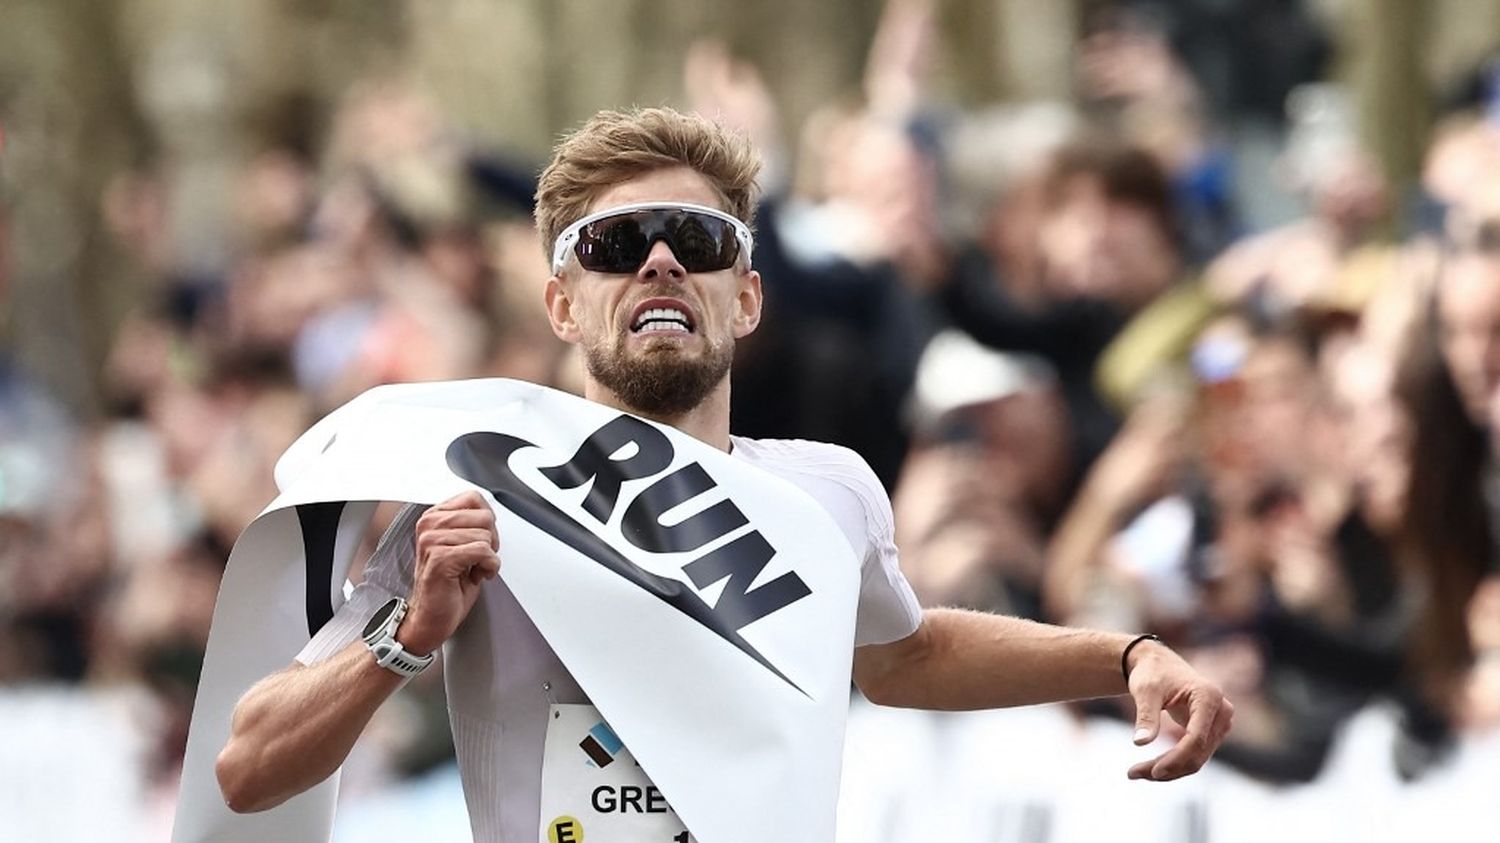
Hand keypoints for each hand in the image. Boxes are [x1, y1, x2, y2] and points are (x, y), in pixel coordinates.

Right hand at [399, 491, 500, 654]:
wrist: (431, 616)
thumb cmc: (448, 584)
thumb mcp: (460, 544)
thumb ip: (471, 524)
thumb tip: (491, 513)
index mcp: (433, 517)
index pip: (474, 498)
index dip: (487, 521)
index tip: (479, 540)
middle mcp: (429, 525)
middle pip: (484, 517)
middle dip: (490, 541)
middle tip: (478, 559)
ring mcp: (432, 541)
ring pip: (485, 536)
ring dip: (488, 558)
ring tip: (472, 569)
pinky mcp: (441, 558)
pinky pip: (483, 552)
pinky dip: (489, 568)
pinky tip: (475, 576)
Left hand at [1125, 641, 1233, 780]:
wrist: (1158, 664)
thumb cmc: (1151, 673)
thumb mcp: (1145, 691)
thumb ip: (1146, 716)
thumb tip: (1140, 743)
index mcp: (1208, 697)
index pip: (1196, 738)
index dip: (1176, 758)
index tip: (1152, 771)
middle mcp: (1221, 711)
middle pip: (1198, 753)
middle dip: (1167, 768)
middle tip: (1133, 773)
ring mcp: (1219, 723)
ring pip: (1197, 759)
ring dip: (1169, 770)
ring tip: (1135, 772)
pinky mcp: (1212, 732)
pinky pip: (1195, 755)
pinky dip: (1173, 764)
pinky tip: (1148, 768)